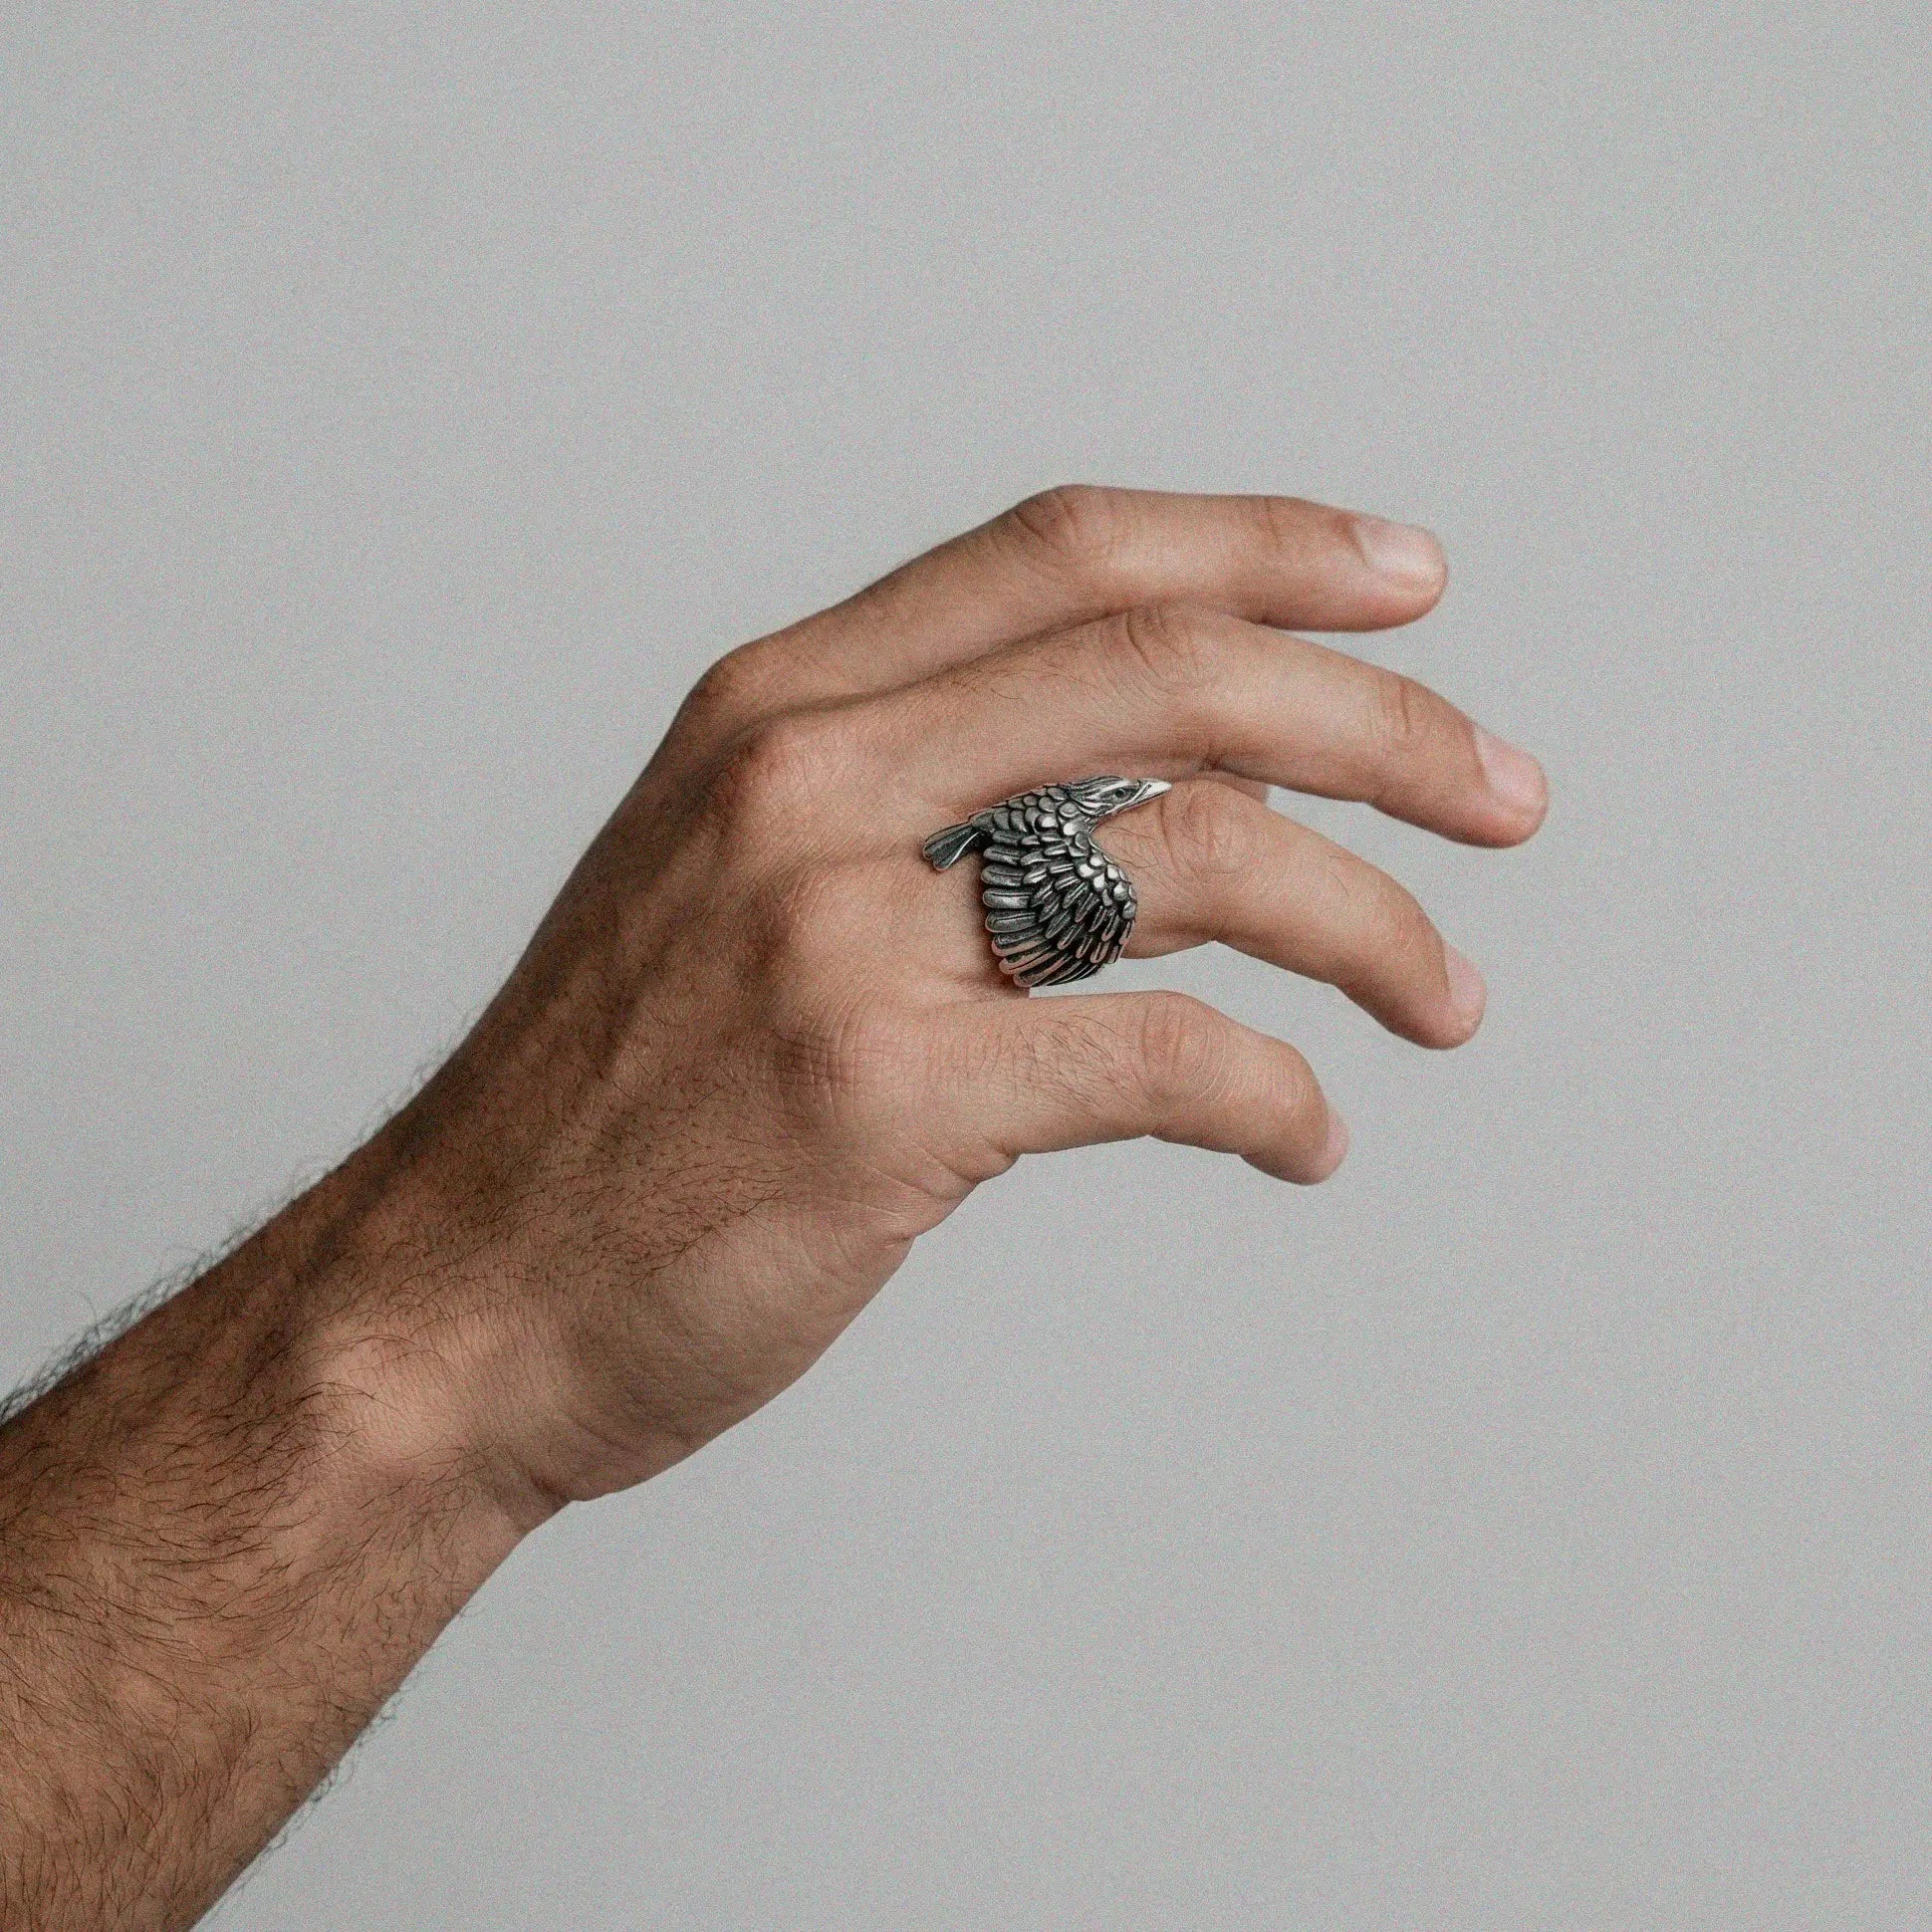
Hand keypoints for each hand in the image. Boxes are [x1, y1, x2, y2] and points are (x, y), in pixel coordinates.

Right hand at [324, 487, 1547, 1516]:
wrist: (454, 1298)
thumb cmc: (611, 1105)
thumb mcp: (727, 883)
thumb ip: (915, 809)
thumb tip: (1162, 810)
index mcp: (778, 708)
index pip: (1068, 555)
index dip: (1262, 544)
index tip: (1405, 577)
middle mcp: (807, 783)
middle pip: (1170, 672)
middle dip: (1380, 721)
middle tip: (1507, 796)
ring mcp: (836, 935)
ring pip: (1199, 857)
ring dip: (1371, 921)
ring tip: (1445, 997)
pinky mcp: (881, 1098)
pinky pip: (1163, 1060)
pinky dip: (1277, 1100)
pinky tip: (1304, 1140)